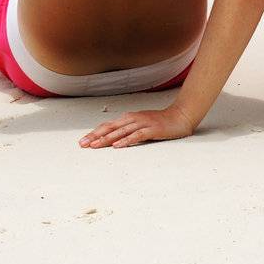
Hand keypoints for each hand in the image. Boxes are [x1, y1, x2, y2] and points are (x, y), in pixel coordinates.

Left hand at [79, 105, 195, 148]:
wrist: (180, 116)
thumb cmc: (160, 122)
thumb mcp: (141, 124)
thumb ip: (128, 130)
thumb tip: (113, 139)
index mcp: (129, 118)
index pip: (108, 126)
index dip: (94, 133)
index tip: (83, 141)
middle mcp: (133, 119)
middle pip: (111, 128)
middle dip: (95, 136)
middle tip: (83, 144)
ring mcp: (142, 123)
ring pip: (121, 131)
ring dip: (107, 139)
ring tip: (95, 146)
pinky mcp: (152, 129)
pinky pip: (137, 135)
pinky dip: (127, 140)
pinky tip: (118, 146)